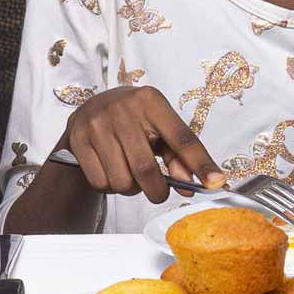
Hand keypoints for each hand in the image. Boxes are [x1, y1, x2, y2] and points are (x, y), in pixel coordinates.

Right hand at [54, 87, 225, 204]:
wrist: (92, 108)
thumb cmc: (134, 120)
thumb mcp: (159, 127)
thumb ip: (178, 155)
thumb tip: (190, 185)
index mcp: (151, 101)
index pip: (182, 137)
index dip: (200, 163)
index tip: (216, 183)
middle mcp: (123, 109)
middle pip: (146, 168)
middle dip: (157, 190)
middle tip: (160, 192)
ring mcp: (97, 123)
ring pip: (122, 180)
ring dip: (131, 189)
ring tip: (130, 174)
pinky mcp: (78, 139)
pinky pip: (100, 182)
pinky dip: (110, 186)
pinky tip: (111, 170)